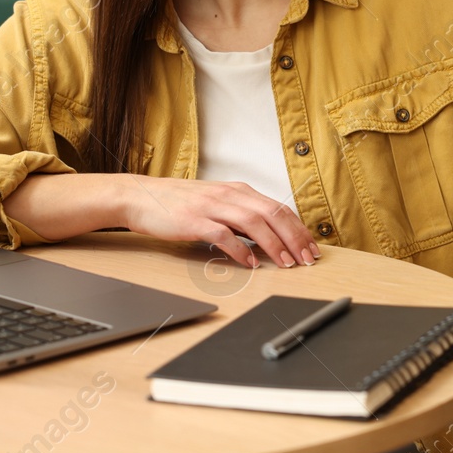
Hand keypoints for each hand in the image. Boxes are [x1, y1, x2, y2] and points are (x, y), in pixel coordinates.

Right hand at [117, 176, 320, 267]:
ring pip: (253, 222)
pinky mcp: (194, 220)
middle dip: (294, 237)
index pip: (278, 208)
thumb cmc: (180, 203)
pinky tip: (250, 263)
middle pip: (272, 213)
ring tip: (286, 263)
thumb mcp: (217, 203)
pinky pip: (223, 235)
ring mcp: (211, 206)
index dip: (298, 228)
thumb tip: (268, 236)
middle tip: (307, 259)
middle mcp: (229, 194)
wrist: (141, 196)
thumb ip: (242, 216)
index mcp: (238, 190)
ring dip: (273, 244)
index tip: (311, 247)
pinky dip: (240, 249)